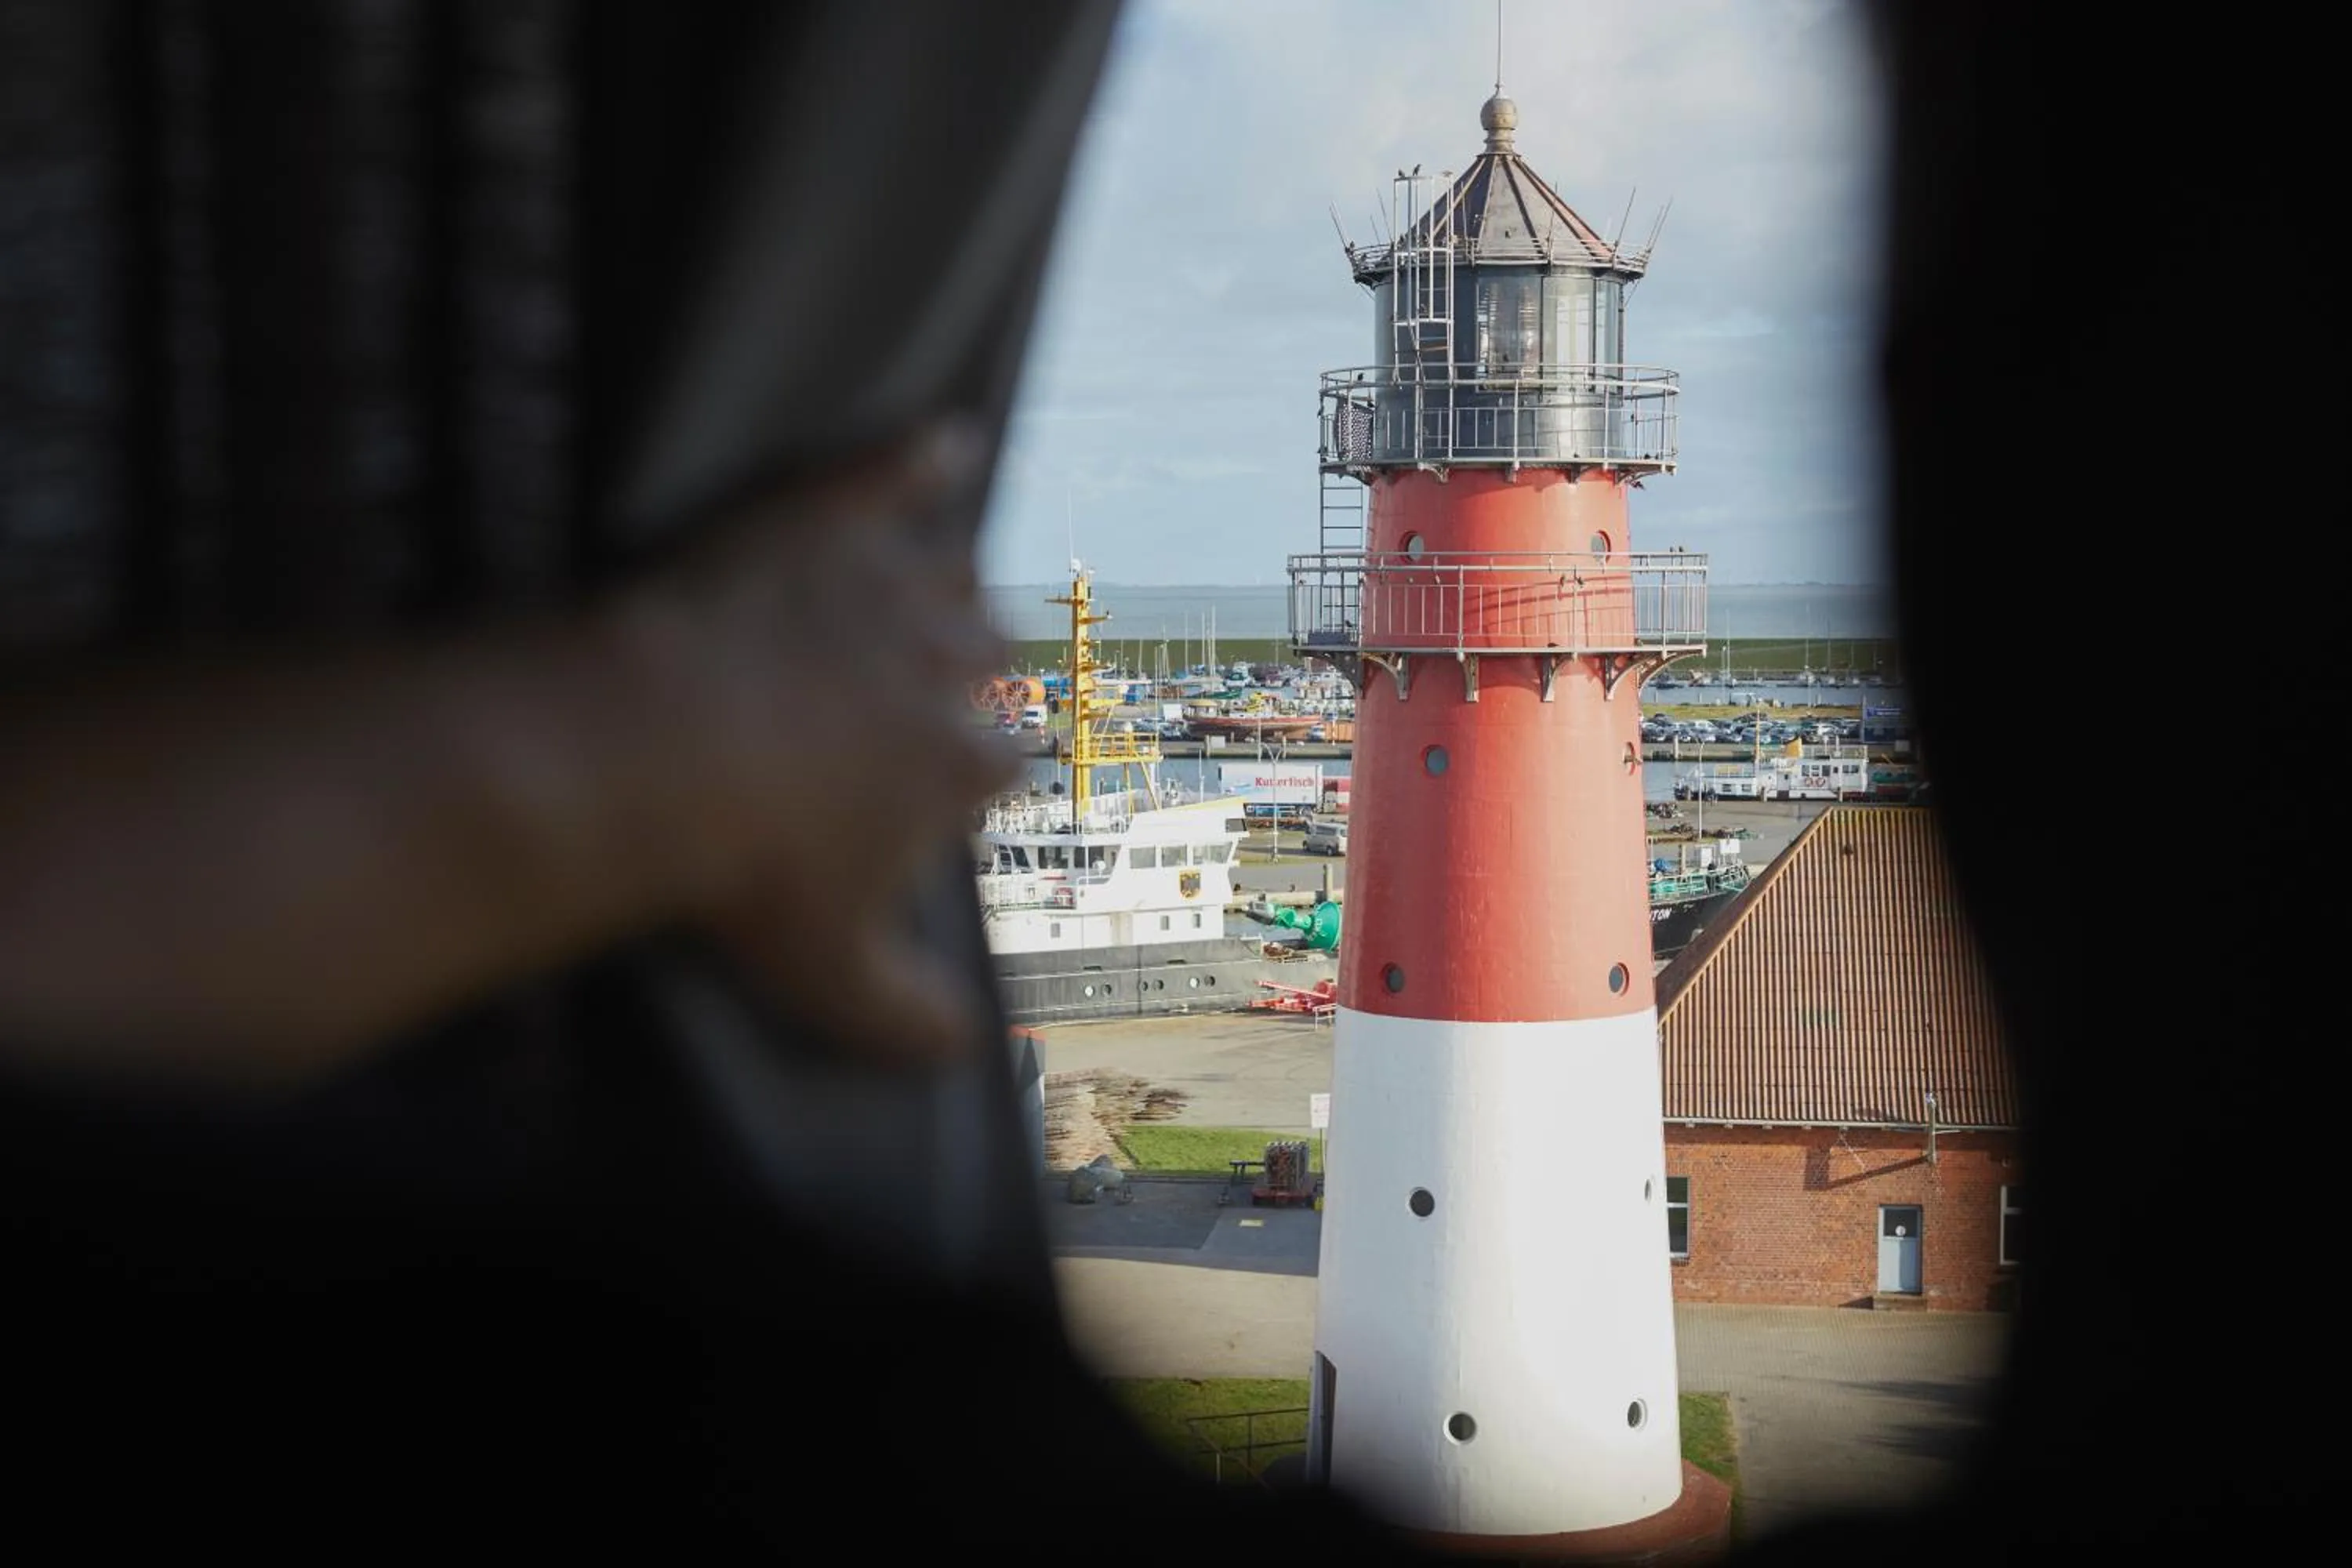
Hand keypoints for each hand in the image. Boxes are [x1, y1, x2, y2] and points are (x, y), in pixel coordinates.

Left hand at [605, 420, 1020, 1063]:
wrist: (651, 748)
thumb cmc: (741, 870)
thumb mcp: (826, 975)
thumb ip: (908, 1018)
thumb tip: (968, 1057)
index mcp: (962, 766)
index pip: (1003, 762)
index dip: (971, 773)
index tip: (942, 786)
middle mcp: (947, 666)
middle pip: (987, 657)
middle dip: (966, 670)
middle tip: (917, 688)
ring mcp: (886, 586)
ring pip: (953, 572)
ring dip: (949, 585)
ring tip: (937, 590)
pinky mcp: (822, 519)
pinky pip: (891, 473)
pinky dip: (924, 457)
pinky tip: (949, 440)